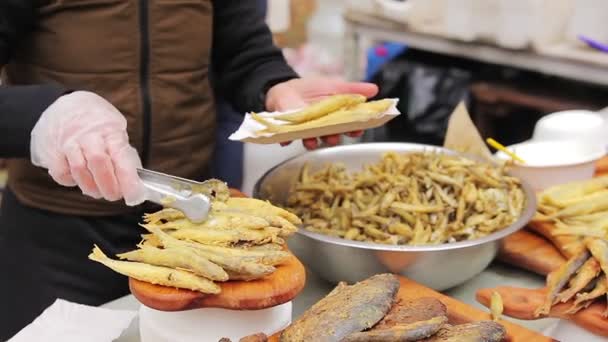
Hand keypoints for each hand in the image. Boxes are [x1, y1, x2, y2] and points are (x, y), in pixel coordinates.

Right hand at [30, 91, 145, 204]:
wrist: (65, 104)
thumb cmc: (97, 123)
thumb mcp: (115, 130)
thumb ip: (123, 154)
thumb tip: (136, 182)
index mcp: (110, 130)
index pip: (121, 156)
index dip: (128, 178)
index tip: (134, 196)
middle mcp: (88, 134)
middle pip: (99, 162)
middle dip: (108, 185)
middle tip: (114, 195)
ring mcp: (68, 141)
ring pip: (79, 169)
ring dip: (91, 187)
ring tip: (97, 191)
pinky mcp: (53, 149)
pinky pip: (61, 172)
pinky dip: (70, 181)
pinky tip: (77, 179)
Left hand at [265, 77, 378, 148]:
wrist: (287, 88)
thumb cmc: (312, 90)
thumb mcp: (333, 86)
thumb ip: (353, 89)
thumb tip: (374, 89)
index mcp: (335, 119)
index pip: (347, 127)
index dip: (354, 130)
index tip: (358, 130)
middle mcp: (322, 128)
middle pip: (331, 137)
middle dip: (333, 138)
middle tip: (334, 136)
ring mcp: (305, 130)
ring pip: (311, 141)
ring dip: (311, 142)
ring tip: (310, 140)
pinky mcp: (288, 131)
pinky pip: (287, 138)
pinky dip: (286, 139)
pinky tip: (285, 138)